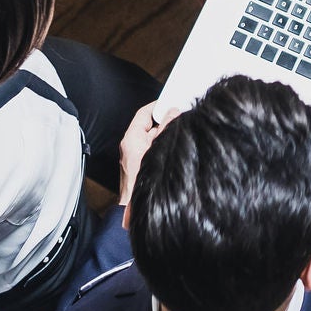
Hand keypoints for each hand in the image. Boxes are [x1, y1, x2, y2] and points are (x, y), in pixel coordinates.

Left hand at [118, 101, 177, 225]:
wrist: (136, 207)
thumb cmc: (143, 181)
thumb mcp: (158, 147)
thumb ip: (167, 128)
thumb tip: (173, 113)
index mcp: (131, 138)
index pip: (144, 114)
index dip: (157, 106)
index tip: (170, 103)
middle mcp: (131, 147)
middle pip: (150, 127)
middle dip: (165, 123)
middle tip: (180, 119)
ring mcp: (136, 158)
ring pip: (153, 141)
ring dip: (166, 137)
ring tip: (179, 136)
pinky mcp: (141, 168)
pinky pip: (153, 152)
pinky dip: (163, 149)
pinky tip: (174, 152)